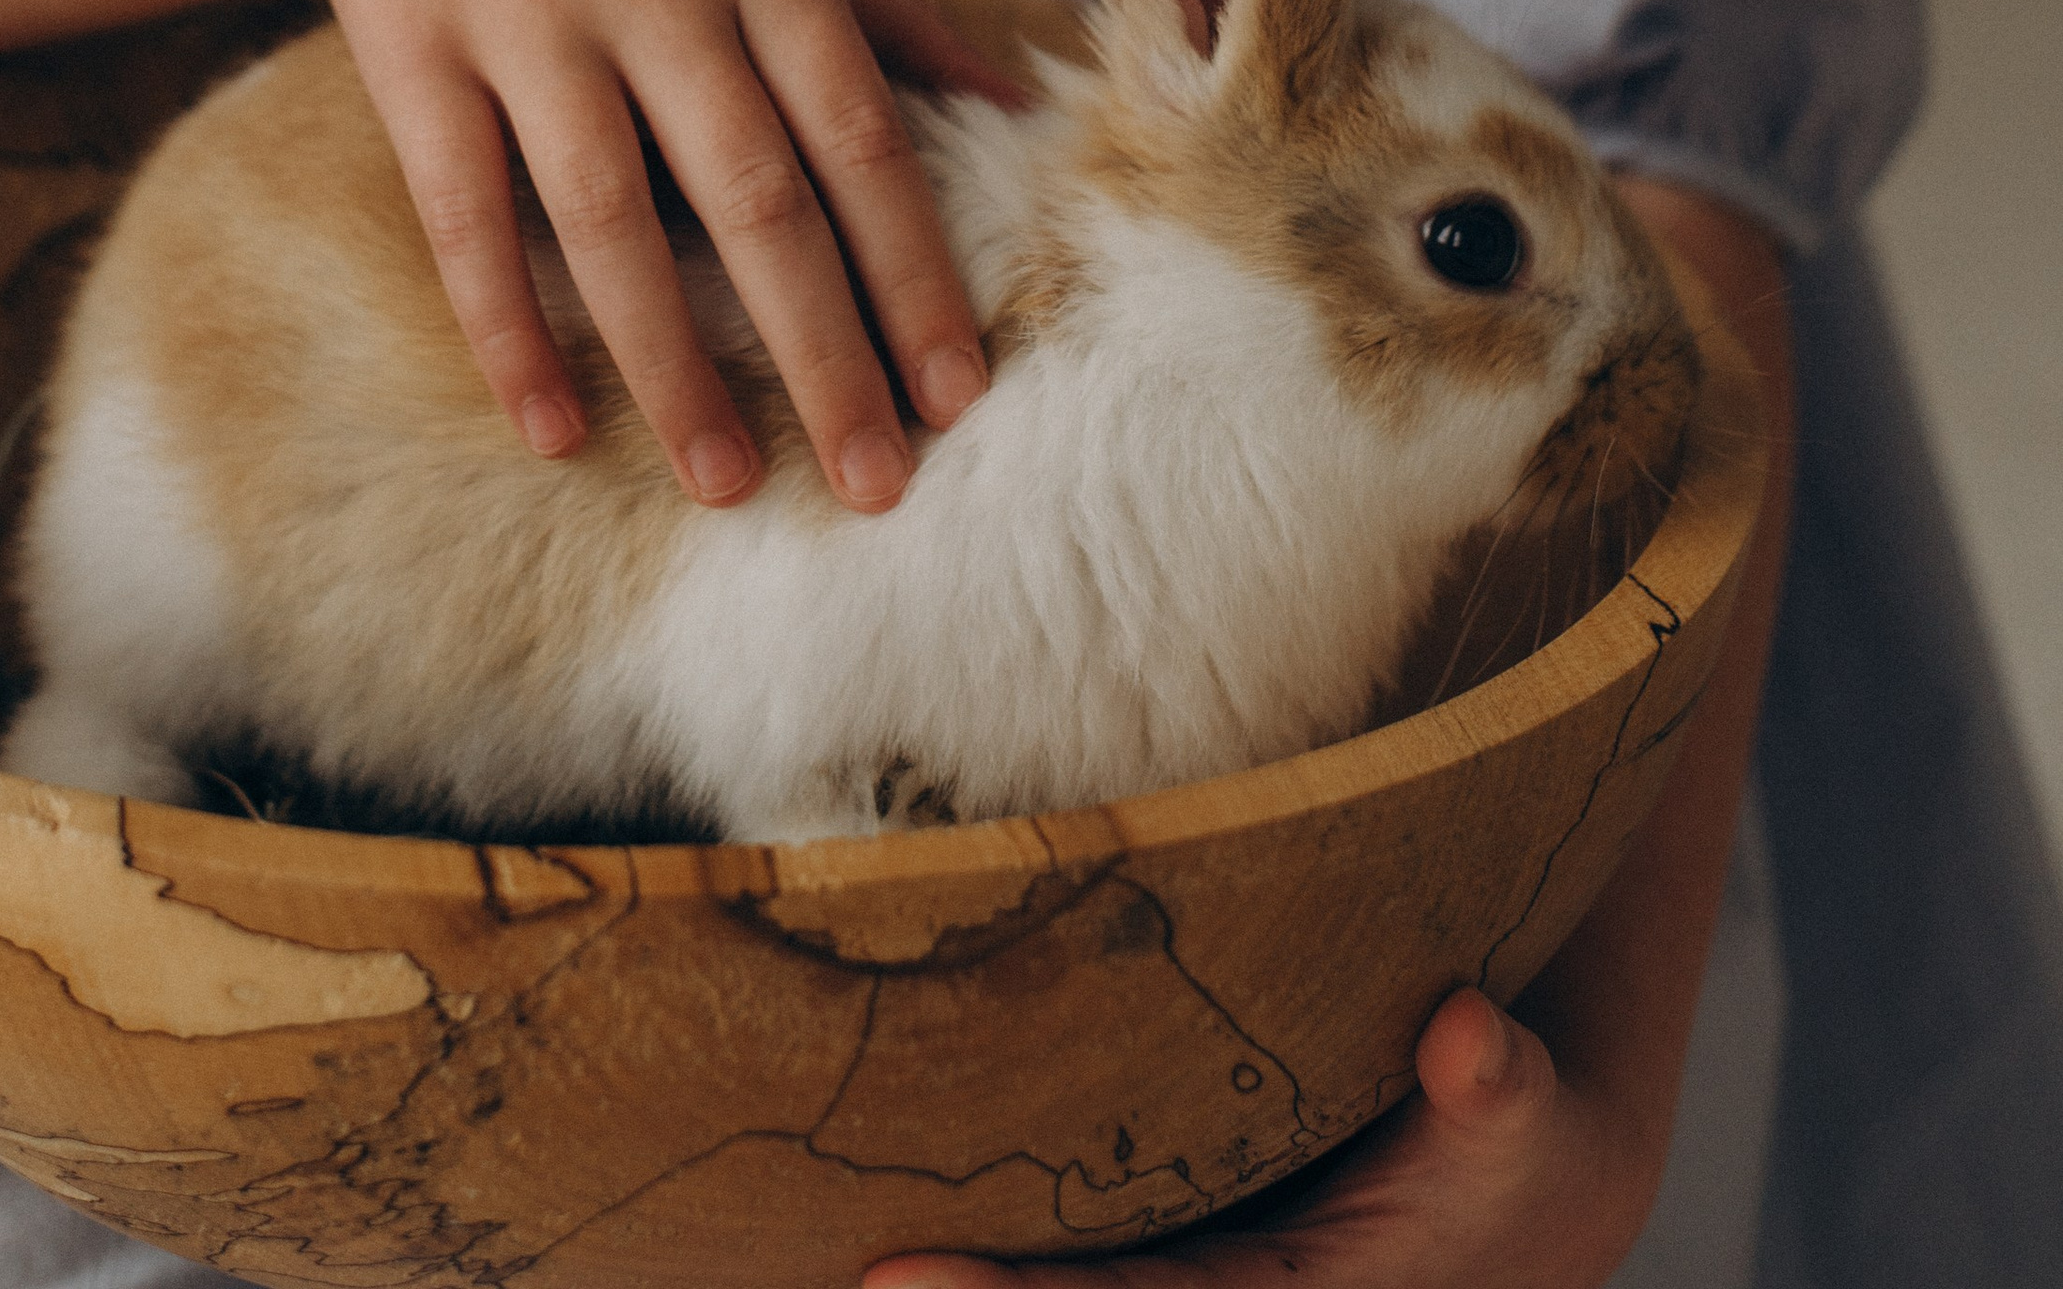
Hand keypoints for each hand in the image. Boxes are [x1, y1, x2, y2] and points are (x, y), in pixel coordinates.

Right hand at [259, 0, 1023, 514]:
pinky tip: (550, 432)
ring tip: (728, 485)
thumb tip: (1022, 104)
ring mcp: (532, 23)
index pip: (862, 139)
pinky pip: (467, 216)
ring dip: (674, 368)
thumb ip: (882, 11)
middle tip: (878, 483)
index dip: (916, 271)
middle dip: (826, 351)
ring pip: (613, 220)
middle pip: (758, 197)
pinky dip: (508, 332)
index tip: (962, 394)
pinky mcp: (417, 56)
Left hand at [867, 988, 1657, 1288]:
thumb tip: (1467, 1042)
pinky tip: (853, 1223)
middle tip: (817, 1261)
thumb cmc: (1519, 1141)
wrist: (1519, 1183)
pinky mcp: (1168, 1249)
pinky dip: (989, 1251)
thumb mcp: (1528, 1124)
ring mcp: (1196, 1278)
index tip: (896, 1277)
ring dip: (958, 1277)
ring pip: (1061, 1285)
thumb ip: (1500, 1096)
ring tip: (778, 1244)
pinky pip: (1071, 1261)